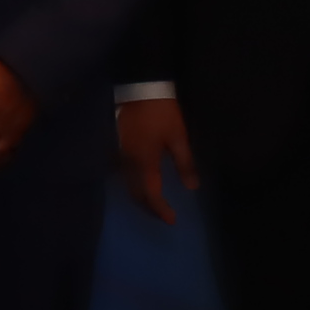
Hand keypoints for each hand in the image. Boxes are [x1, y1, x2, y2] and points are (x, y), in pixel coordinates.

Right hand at [113, 96, 195, 224]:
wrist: (139, 88)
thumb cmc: (162, 113)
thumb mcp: (178, 137)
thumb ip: (184, 163)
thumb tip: (191, 187)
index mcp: (145, 162)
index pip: (151, 195)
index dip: (161, 210)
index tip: (172, 220)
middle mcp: (129, 163)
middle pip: (136, 194)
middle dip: (149, 207)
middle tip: (163, 214)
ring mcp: (121, 155)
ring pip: (127, 185)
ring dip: (140, 197)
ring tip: (154, 202)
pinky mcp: (118, 147)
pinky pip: (123, 174)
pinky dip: (133, 184)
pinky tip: (141, 182)